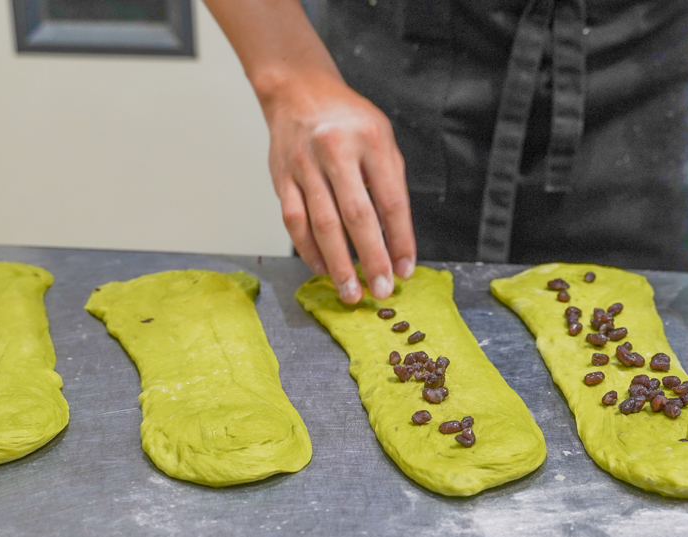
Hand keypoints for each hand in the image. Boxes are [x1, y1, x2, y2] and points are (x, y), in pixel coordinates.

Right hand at [260, 72, 415, 303]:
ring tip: (350, 292)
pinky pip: (294, 221)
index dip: (400, 239)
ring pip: (322, 224)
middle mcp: (336, 150)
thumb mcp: (382, 139)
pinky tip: (322, 269)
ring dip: (338, 264)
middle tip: (380, 290)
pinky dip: (308, 250)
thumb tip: (396, 241)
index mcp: (370, 140)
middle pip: (357, 215)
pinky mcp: (281, 178)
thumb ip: (391, 184)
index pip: (391, 200)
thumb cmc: (348, 120)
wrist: (298, 92)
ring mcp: (304, 165)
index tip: (405, 269)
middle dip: (371, 259)